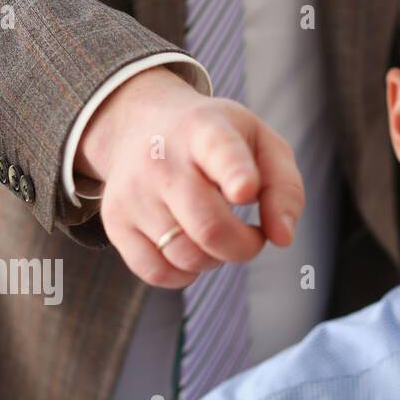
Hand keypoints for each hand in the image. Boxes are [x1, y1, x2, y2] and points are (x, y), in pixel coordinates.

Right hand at [76, 66, 304, 287]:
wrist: (138, 125)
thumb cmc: (213, 141)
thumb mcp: (259, 141)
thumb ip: (284, 187)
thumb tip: (283, 238)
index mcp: (205, 129)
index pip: (220, 152)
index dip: (236, 174)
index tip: (245, 191)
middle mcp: (161, 159)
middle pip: (209, 226)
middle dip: (244, 247)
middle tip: (251, 237)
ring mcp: (133, 192)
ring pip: (186, 256)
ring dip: (215, 259)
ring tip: (217, 235)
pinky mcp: (114, 220)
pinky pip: (156, 273)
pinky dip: (184, 273)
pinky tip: (189, 248)